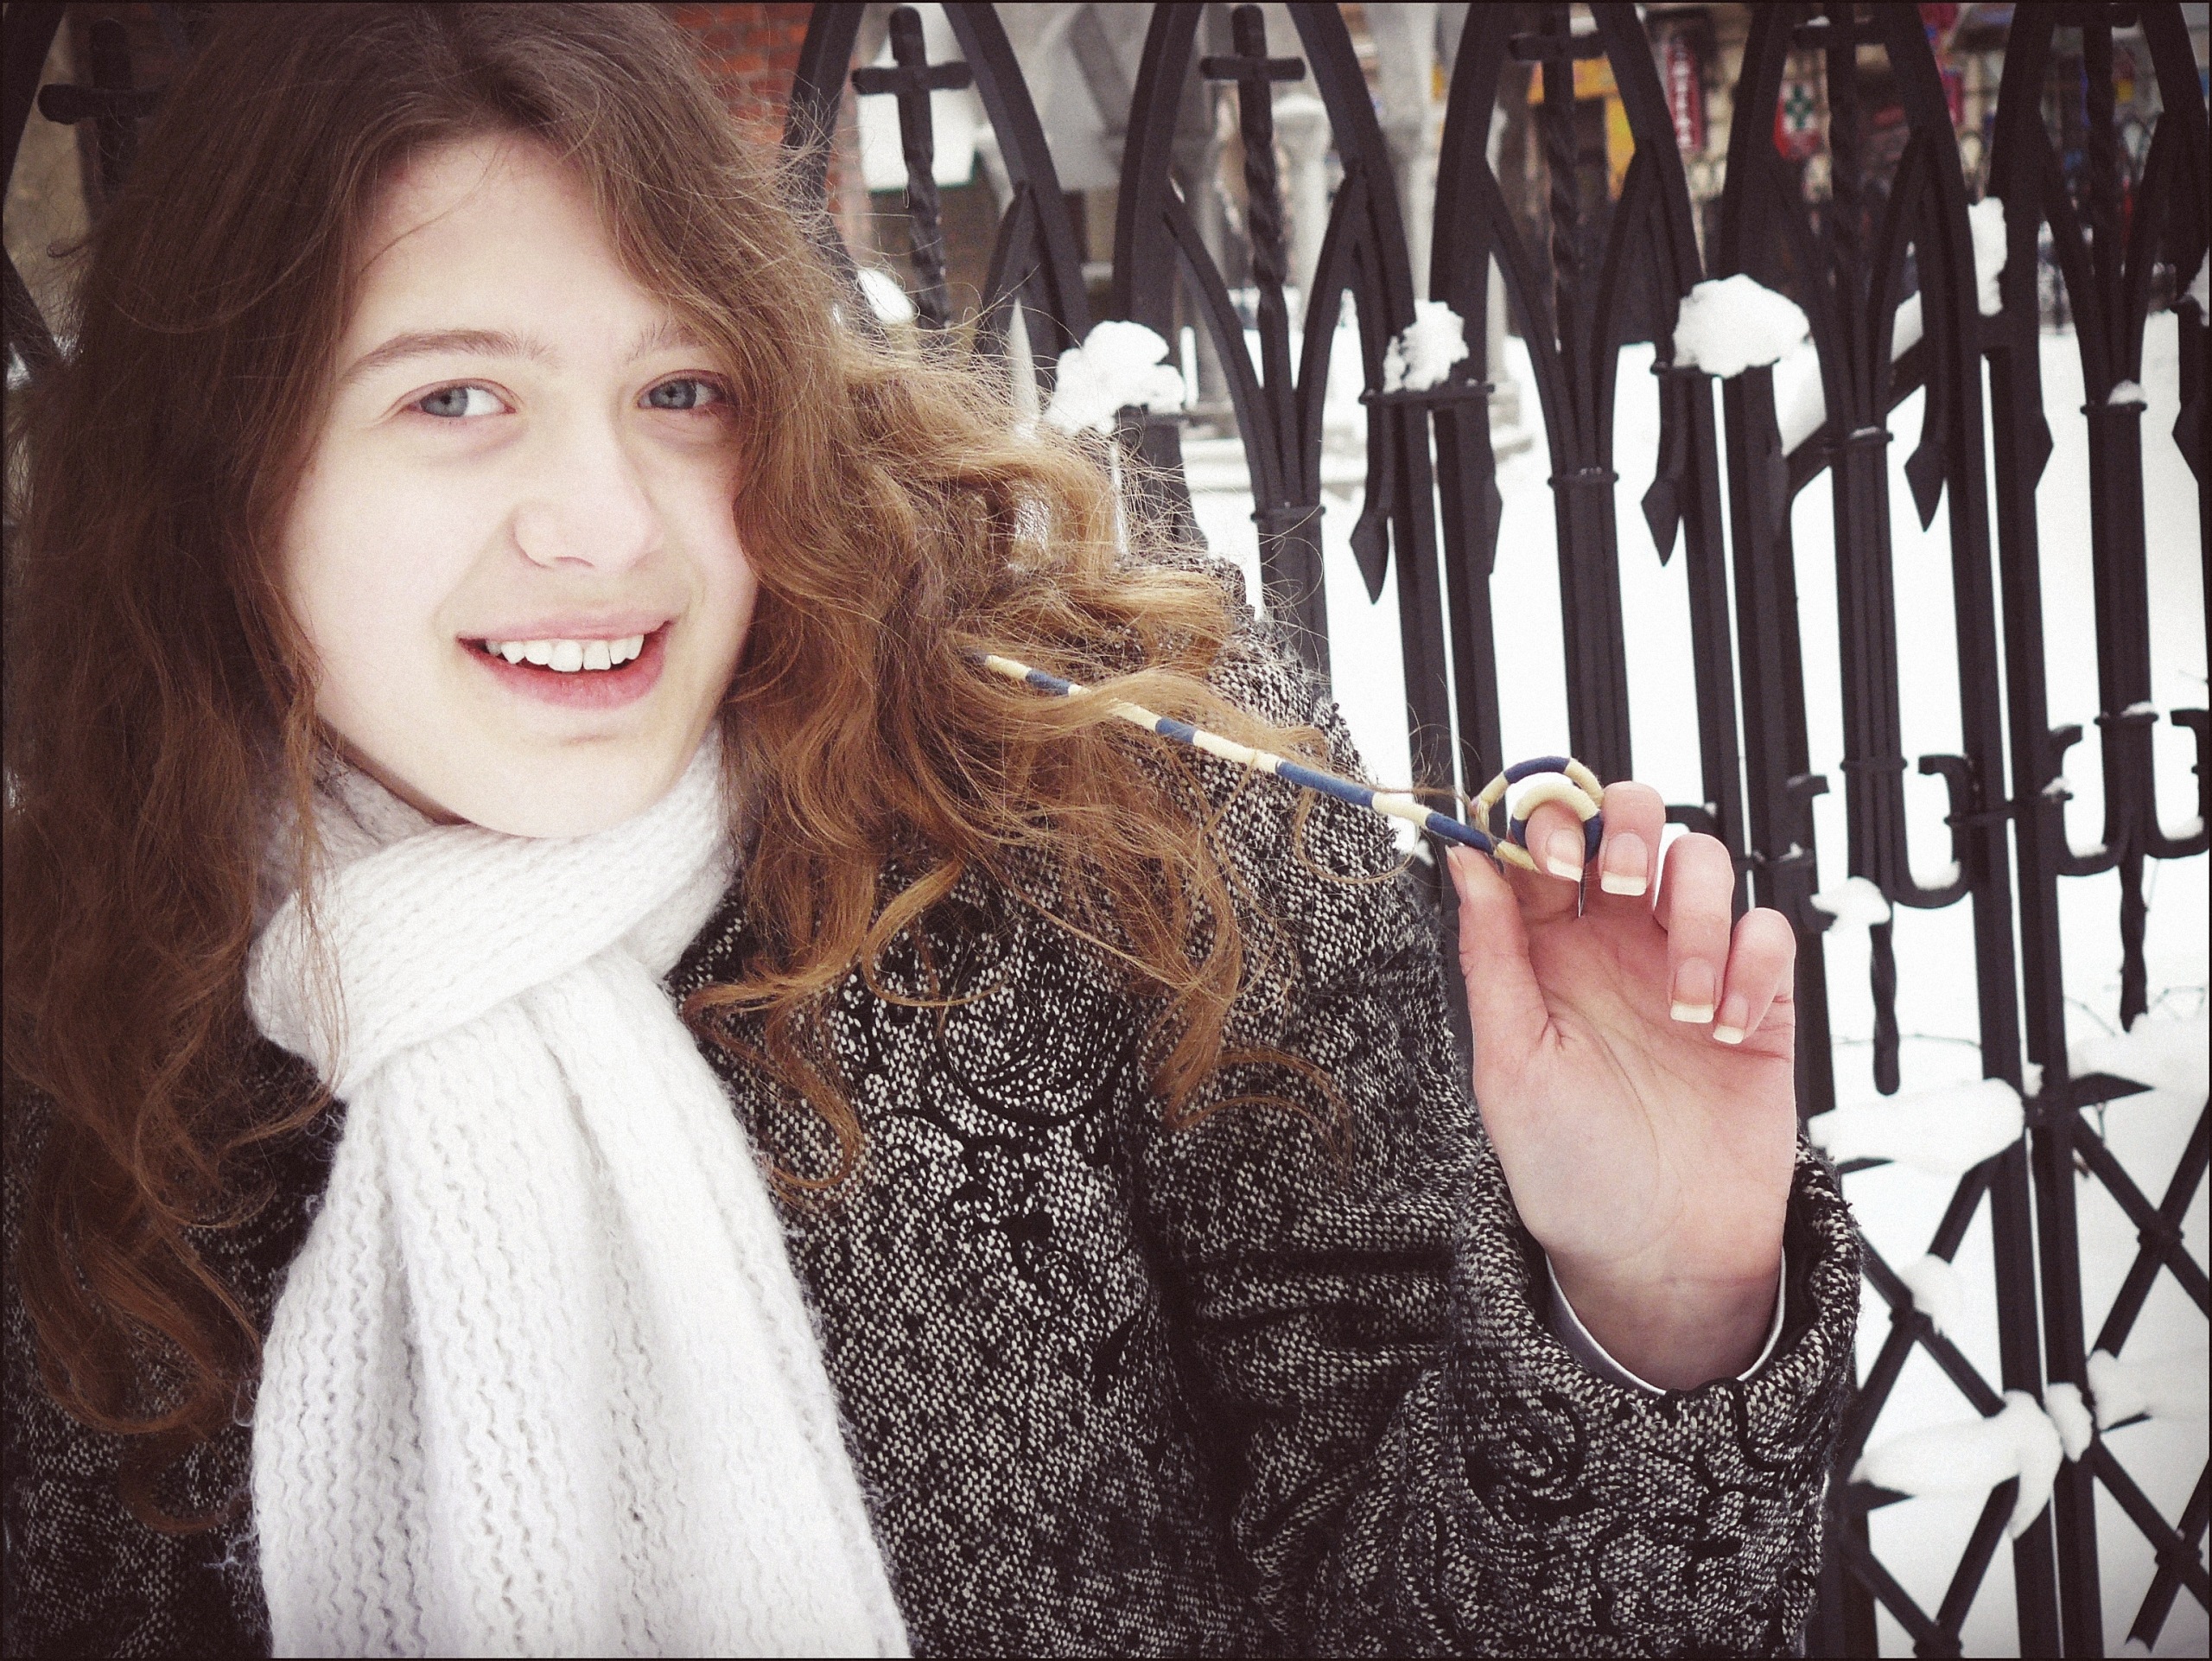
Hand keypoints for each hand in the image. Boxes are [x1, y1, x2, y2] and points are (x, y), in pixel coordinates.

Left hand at [1445, 781, 1798, 1388]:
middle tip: (1622, 888)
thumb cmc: (1570, 1167)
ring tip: (1681, 1006)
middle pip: (1633, 823)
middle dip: (1630, 831)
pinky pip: (1769, 932)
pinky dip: (1753, 966)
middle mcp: (1615, 944)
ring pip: (1703, 864)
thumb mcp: (1510, 1063)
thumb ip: (1491, 956)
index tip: (1552, 859)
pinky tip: (1725, 1029)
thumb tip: (1464, 861)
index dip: (1549, 826)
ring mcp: (1686, 964)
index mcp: (1545, 952)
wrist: (1657, 1250)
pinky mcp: (1755, 1001)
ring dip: (1697, 915)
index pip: (1546, 843)